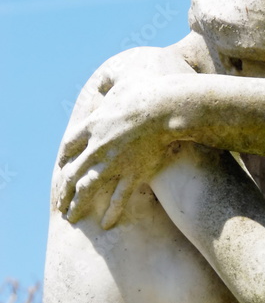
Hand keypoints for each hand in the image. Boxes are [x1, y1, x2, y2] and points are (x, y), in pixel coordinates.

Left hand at [56, 76, 174, 228]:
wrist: (165, 107)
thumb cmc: (147, 92)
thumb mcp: (123, 81)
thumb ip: (111, 81)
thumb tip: (107, 78)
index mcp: (93, 125)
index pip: (70, 146)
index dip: (64, 159)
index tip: (62, 168)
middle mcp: (98, 147)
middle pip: (73, 172)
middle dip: (64, 189)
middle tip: (60, 202)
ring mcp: (114, 162)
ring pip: (89, 188)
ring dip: (77, 203)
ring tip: (71, 216)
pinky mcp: (134, 172)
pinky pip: (120, 197)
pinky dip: (113, 211)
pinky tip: (106, 224)